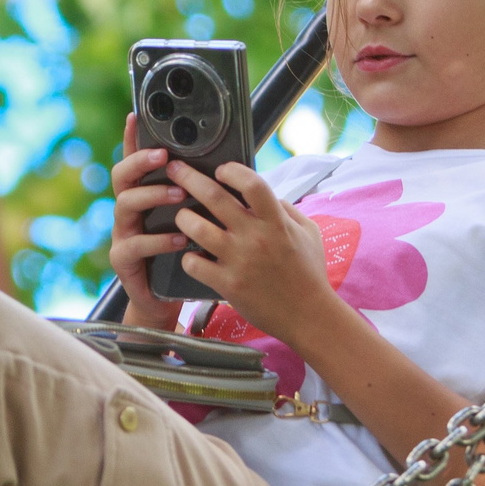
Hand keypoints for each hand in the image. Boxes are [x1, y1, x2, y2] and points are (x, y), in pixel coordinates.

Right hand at [105, 115, 187, 329]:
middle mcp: (129, 210)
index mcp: (145, 195)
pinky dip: (158, 240)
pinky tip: (178, 238)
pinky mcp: (123, 260)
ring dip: (153, 196)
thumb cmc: (184, 255)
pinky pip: (135, 245)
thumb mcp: (193, 220)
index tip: (137, 115)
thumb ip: (199, 196)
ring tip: (179, 195)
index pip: (137, 161)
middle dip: (140, 162)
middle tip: (164, 157)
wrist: (167, 299)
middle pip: (122, 176)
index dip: (134, 138)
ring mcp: (123, 234)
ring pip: (125, 204)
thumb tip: (227, 166)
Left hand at [168, 158, 333, 342]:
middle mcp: (255, 237)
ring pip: (196, 228)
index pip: (252, 184)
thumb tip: (264, 194)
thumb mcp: (309, 233)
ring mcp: (239, 261)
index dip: (232, 170)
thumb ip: (286, 209)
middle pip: (214, 197)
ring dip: (183, 217)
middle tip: (175, 170)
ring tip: (182, 216)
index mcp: (276, 222)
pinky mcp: (227, 284)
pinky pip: (194, 263)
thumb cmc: (309, 273)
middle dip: (188, 178)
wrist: (308, 315)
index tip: (220, 169)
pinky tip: (192, 256)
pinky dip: (188, 257)